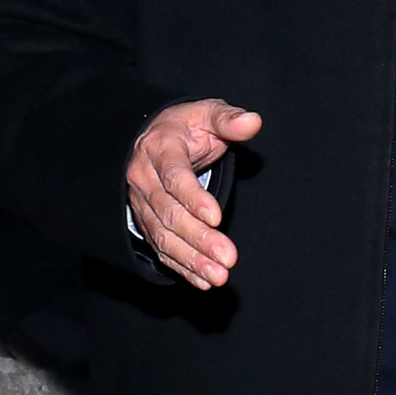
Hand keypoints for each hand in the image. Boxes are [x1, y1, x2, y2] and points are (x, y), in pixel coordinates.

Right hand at [126, 99, 260, 290]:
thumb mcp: (208, 114)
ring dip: (191, 259)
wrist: (156, 137)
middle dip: (198, 238)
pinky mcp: (147, 222)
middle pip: (169, 213)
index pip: (174, 177)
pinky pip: (161, 248)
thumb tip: (252, 121)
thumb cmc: (188, 127)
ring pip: (163, 236)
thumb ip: (229, 119)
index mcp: (160, 149)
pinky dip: (182, 266)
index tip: (216, 218)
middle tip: (228, 258)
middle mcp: (144, 179)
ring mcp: (142, 204)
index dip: (193, 198)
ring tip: (218, 276)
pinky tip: (203, 280)